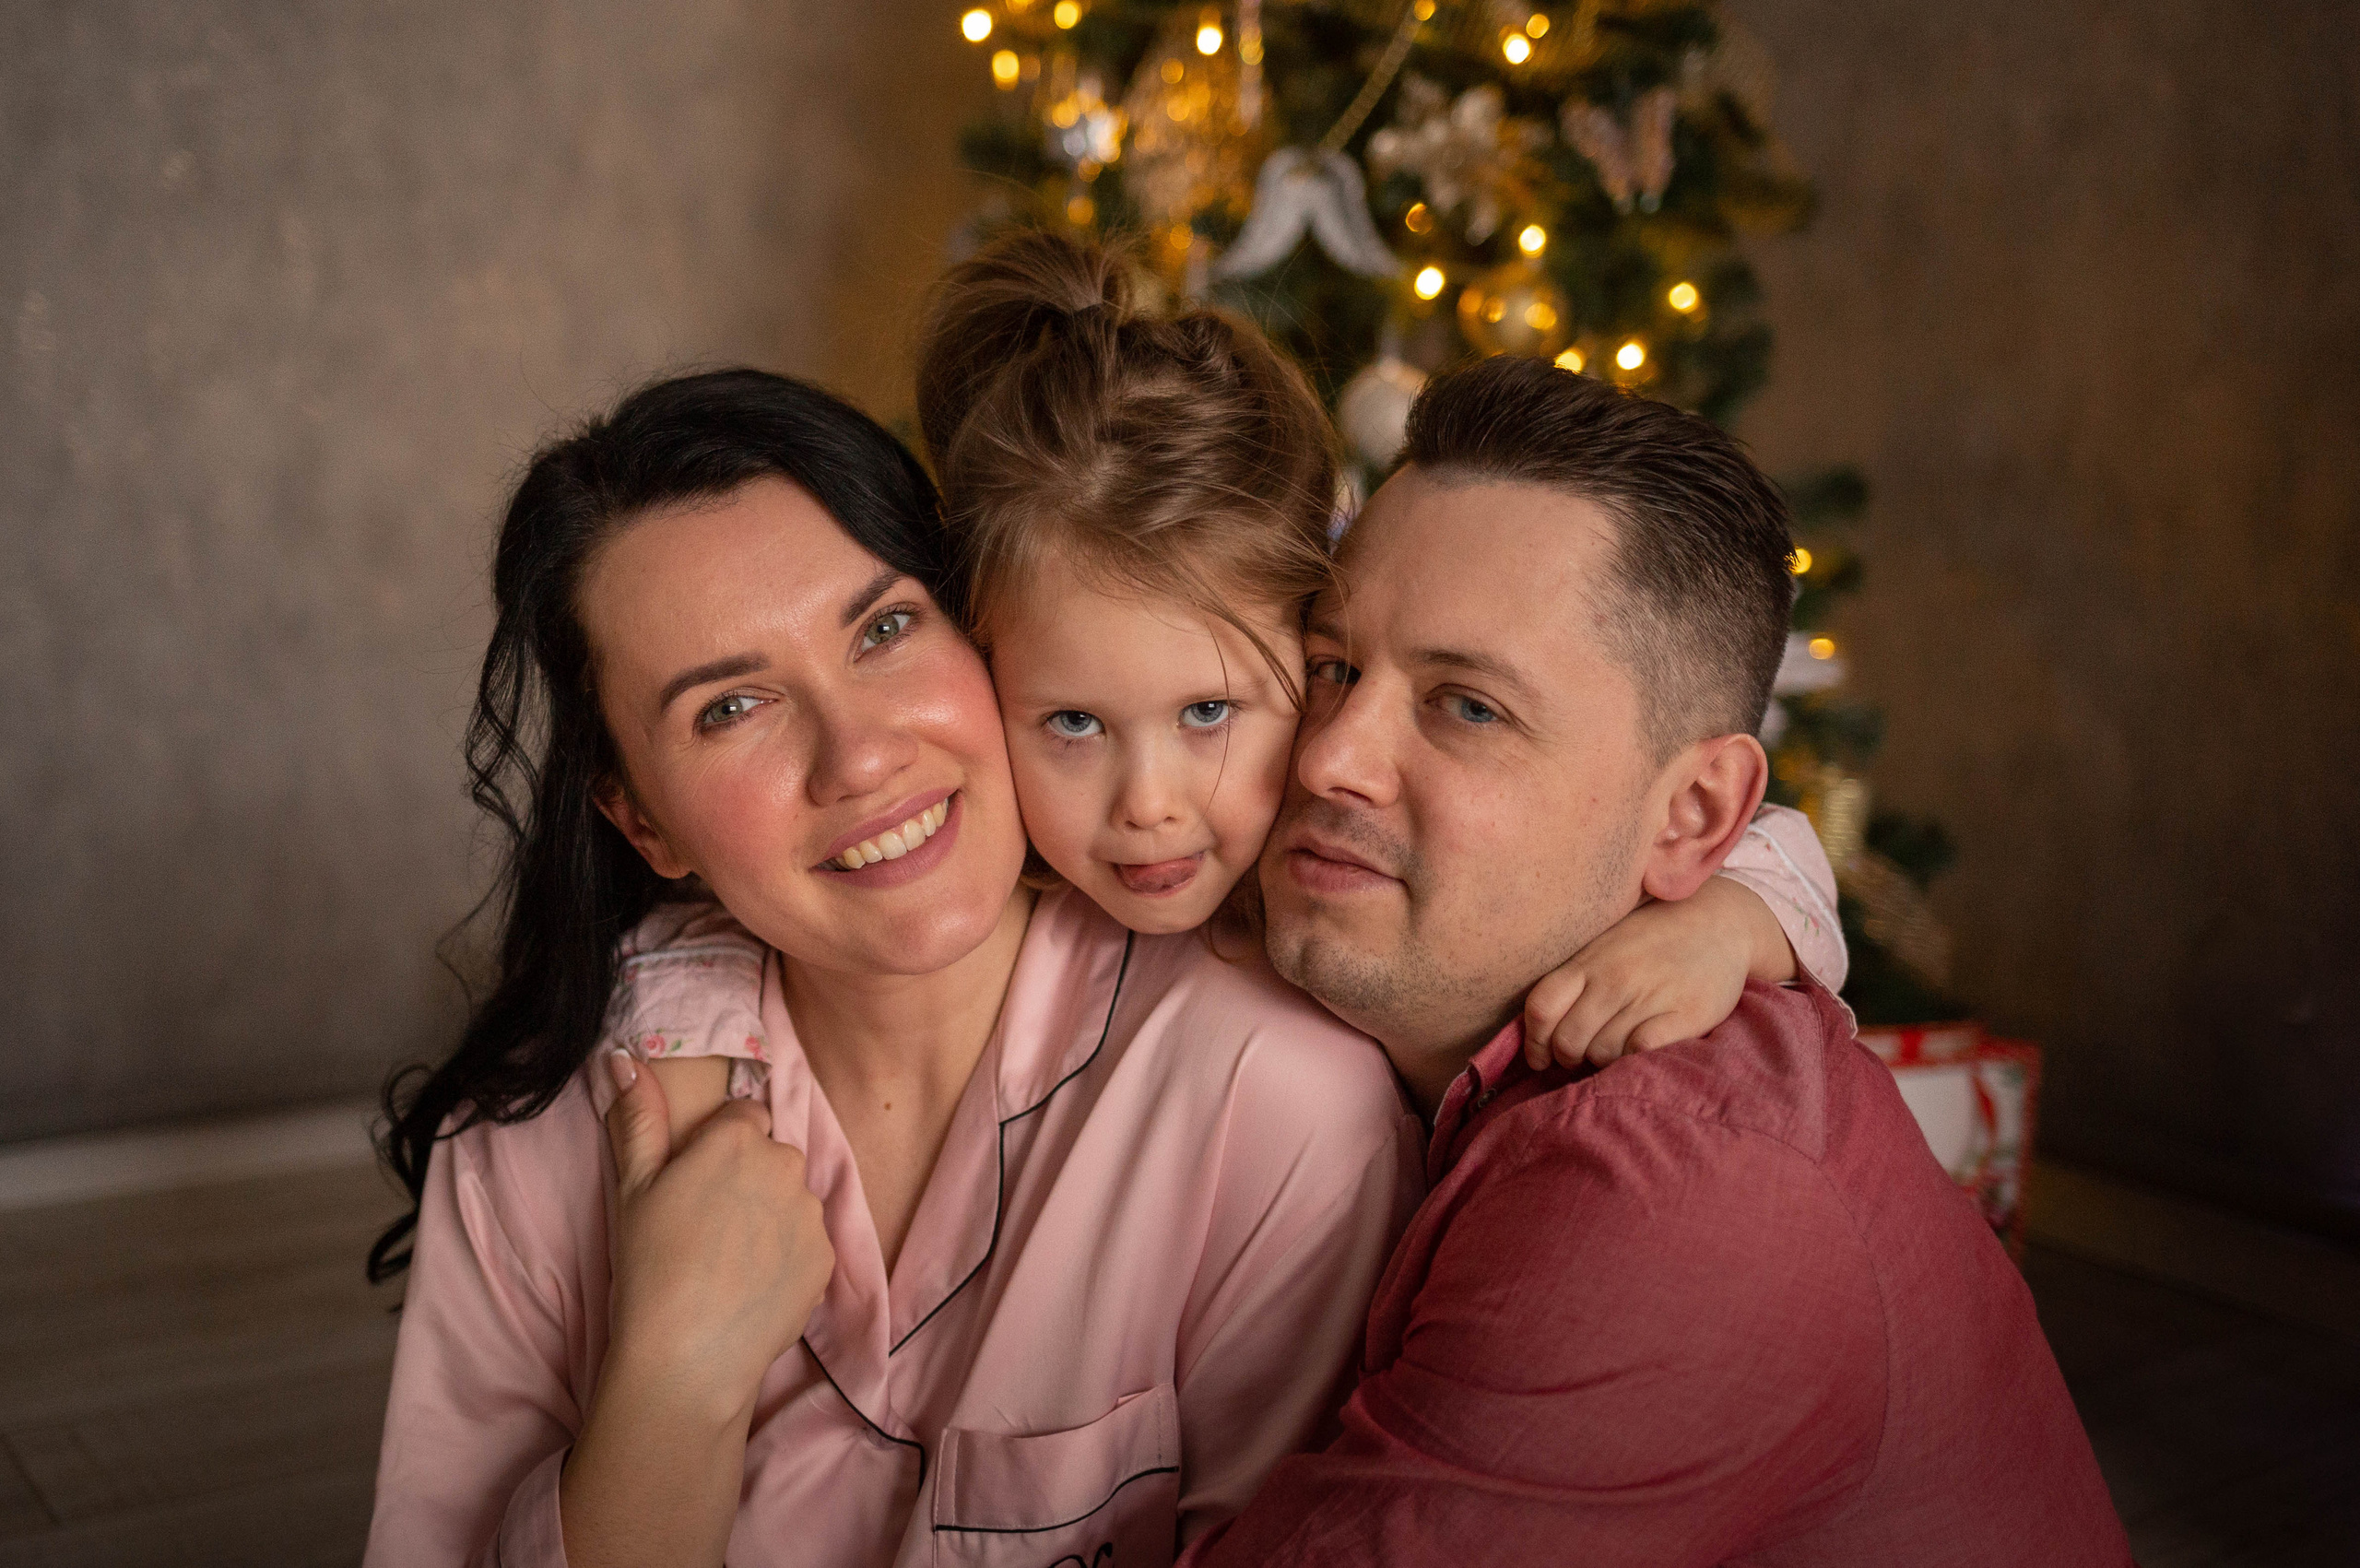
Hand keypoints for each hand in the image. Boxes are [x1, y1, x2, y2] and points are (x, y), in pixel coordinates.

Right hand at [601, 1049, 833, 1421]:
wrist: (688, 1356)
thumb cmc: (650, 1267)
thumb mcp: (633, 1187)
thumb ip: (638, 1117)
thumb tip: (625, 1058)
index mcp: (738, 1139)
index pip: (741, 1117)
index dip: (717, 1148)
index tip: (696, 1185)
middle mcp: (786, 1164)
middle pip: (771, 1156)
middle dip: (748, 1179)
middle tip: (708, 1227)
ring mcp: (812, 1213)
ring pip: (791, 1200)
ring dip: (770, 1217)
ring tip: (728, 1262)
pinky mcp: (827, 1258)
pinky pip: (807, 1243)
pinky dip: (787, 1258)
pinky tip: (752, 1286)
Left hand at [1521, 878, 1791, 1071]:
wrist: (1720, 922)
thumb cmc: (1654, 939)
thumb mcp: (1606, 946)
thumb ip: (1576, 978)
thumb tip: (1540, 1026)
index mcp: (1590, 961)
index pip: (1542, 1007)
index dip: (1533, 1041)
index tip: (1540, 1058)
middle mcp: (1614, 978)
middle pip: (1568, 1039)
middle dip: (1568, 1059)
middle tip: (1580, 1060)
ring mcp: (1649, 995)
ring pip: (1602, 1051)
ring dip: (1603, 1062)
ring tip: (1614, 1054)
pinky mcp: (1685, 1014)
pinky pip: (1641, 1050)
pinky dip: (1634, 1060)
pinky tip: (1640, 1053)